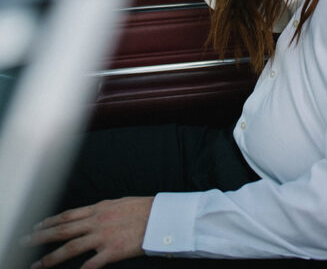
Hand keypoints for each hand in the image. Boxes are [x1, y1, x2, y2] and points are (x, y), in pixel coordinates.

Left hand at [25, 197, 152, 268]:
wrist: (161, 217)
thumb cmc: (143, 210)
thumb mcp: (119, 204)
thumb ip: (102, 211)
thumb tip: (89, 215)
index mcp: (99, 208)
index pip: (67, 215)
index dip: (49, 221)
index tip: (36, 226)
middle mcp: (97, 221)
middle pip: (63, 230)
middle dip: (41, 236)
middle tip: (24, 241)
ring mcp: (104, 237)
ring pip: (71, 248)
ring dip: (51, 258)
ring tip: (37, 265)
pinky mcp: (113, 251)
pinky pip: (91, 264)